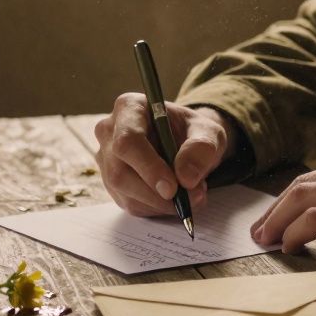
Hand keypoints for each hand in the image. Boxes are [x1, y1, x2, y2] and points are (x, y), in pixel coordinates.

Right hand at [95, 94, 234, 216]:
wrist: (186, 142)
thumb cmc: (193, 131)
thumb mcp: (208, 131)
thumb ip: (202, 148)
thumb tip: (186, 178)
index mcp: (129, 108)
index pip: (127, 141)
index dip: (148, 167)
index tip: (173, 188)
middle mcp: (109, 132)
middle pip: (120, 172)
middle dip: (157, 193)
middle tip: (192, 197)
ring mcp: (107, 159)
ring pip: (124, 192)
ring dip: (161, 203)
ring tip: (192, 195)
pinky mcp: (112, 183)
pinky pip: (131, 204)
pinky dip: (158, 208)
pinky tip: (176, 199)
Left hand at [250, 148, 315, 268]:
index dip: (293, 197)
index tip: (279, 215)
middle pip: (304, 184)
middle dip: (275, 208)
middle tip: (260, 230)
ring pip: (302, 198)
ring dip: (277, 221)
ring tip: (266, 241)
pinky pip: (315, 220)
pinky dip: (295, 232)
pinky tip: (291, 247)